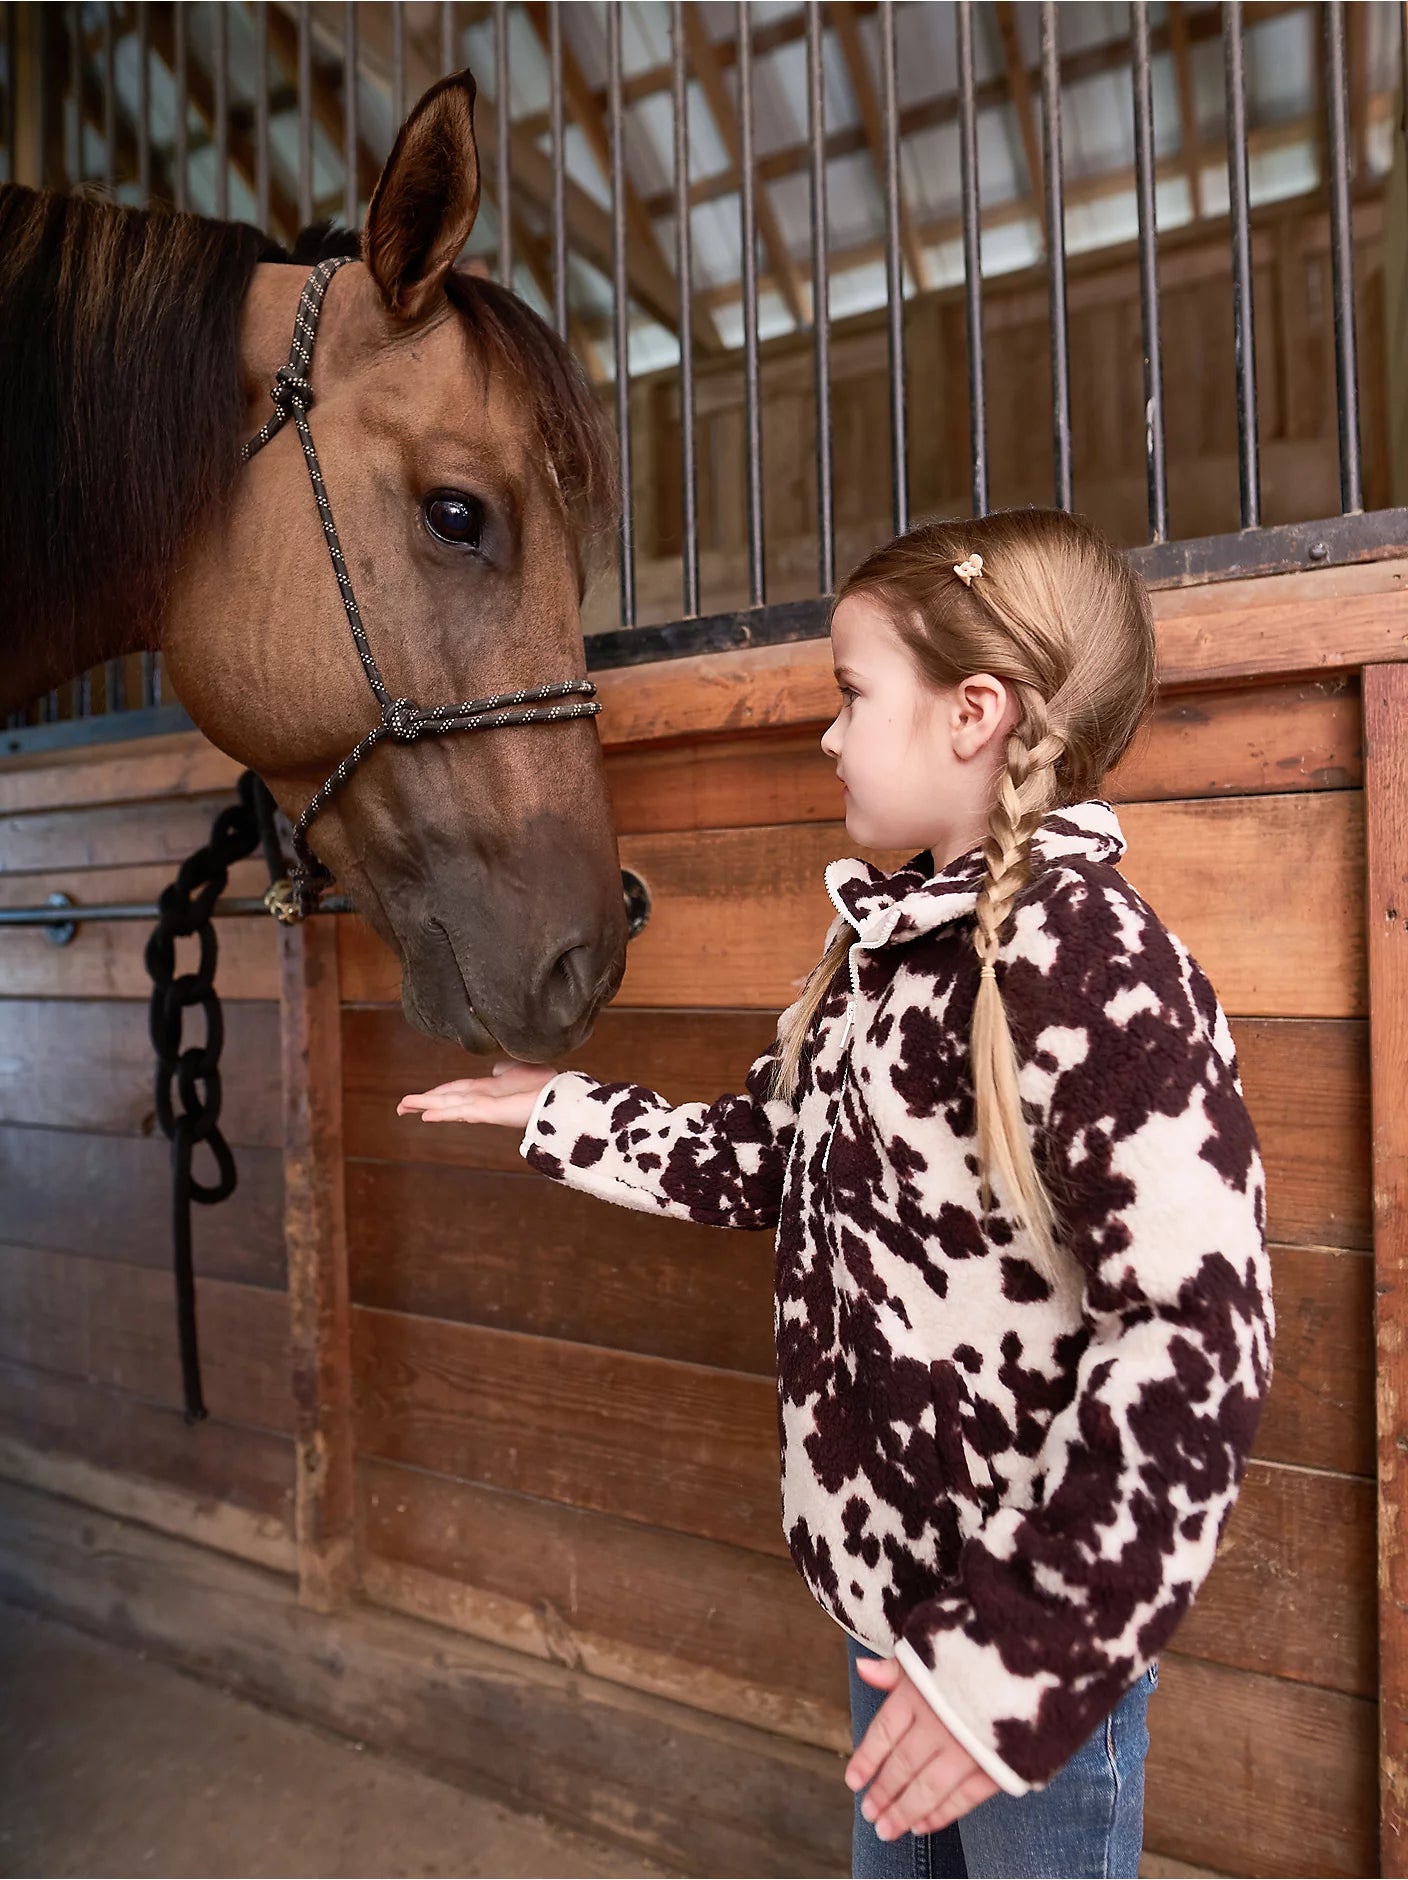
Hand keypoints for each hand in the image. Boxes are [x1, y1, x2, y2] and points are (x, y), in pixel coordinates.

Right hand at [396, 1059, 559, 1129]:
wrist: (557, 1098)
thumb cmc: (543, 1086)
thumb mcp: (518, 1070)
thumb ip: (504, 1069)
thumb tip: (495, 1067)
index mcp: (487, 1089)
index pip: (455, 1090)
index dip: (436, 1093)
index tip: (419, 1097)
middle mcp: (481, 1100)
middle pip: (445, 1099)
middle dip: (423, 1102)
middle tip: (401, 1107)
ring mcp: (482, 1107)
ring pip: (447, 1105)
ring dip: (425, 1106)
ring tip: (403, 1108)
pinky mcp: (487, 1113)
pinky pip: (461, 1112)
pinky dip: (442, 1114)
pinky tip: (426, 1116)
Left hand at [845, 1656, 998, 1840]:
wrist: (1035, 1658)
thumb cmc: (978, 1650)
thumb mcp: (934, 1647)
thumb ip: (897, 1668)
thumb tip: (862, 1669)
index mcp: (920, 1692)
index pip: (884, 1732)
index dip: (867, 1759)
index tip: (853, 1781)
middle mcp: (939, 1723)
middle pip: (902, 1765)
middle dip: (883, 1792)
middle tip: (869, 1813)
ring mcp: (967, 1748)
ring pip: (927, 1788)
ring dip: (904, 1811)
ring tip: (887, 1829)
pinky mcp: (996, 1767)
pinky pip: (962, 1798)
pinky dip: (941, 1815)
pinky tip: (923, 1826)